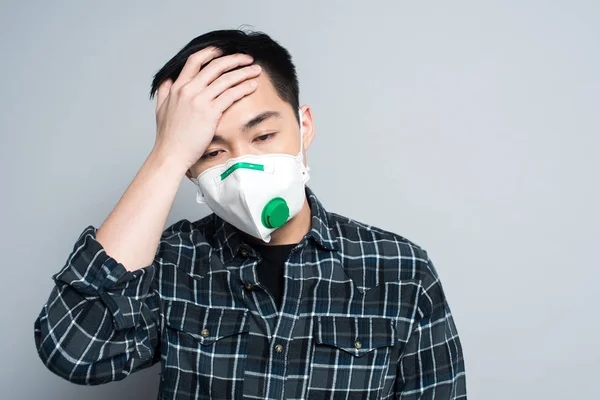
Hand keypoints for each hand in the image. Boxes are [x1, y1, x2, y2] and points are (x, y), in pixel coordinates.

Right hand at [152, 47, 260, 168]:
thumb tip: (169, 79)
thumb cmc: (168, 136)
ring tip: (256, 71)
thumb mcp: (161, 108)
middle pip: (215, 65)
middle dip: (234, 59)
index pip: (195, 60)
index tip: (225, 50)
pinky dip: (243, 88)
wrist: (171, 154)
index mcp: (177, 87)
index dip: (212, 52)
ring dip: (244, 72)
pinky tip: (252, 86)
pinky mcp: (210, 113)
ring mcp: (199, 100)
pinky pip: (230, 95)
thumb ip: (165, 91)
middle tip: (247, 58)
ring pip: (226, 79)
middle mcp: (188, 89)